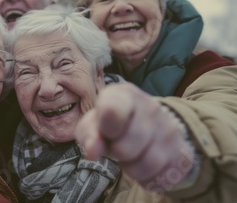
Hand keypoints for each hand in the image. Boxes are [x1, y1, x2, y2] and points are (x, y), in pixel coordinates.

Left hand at [75, 82, 194, 188]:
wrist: (149, 126)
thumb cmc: (112, 124)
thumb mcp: (94, 124)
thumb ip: (89, 134)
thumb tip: (92, 152)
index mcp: (124, 94)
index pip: (112, 110)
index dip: (106, 128)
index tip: (107, 132)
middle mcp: (151, 107)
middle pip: (126, 146)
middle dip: (117, 152)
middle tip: (117, 145)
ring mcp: (170, 129)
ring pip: (147, 164)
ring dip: (132, 168)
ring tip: (130, 155)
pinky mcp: (183, 152)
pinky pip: (162, 177)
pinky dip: (148, 178)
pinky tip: (144, 164)